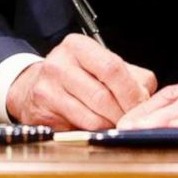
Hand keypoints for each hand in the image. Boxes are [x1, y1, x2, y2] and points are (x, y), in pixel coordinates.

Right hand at [6, 34, 156, 128]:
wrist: (31, 86)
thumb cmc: (74, 75)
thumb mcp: (101, 64)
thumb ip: (130, 76)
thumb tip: (146, 97)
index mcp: (78, 46)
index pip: (112, 68)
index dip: (131, 91)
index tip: (141, 104)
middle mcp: (60, 63)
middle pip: (103, 95)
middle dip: (122, 112)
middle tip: (131, 119)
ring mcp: (48, 87)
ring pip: (92, 116)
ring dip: (110, 125)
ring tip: (116, 123)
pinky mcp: (43, 111)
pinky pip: (79, 127)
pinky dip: (94, 131)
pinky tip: (98, 127)